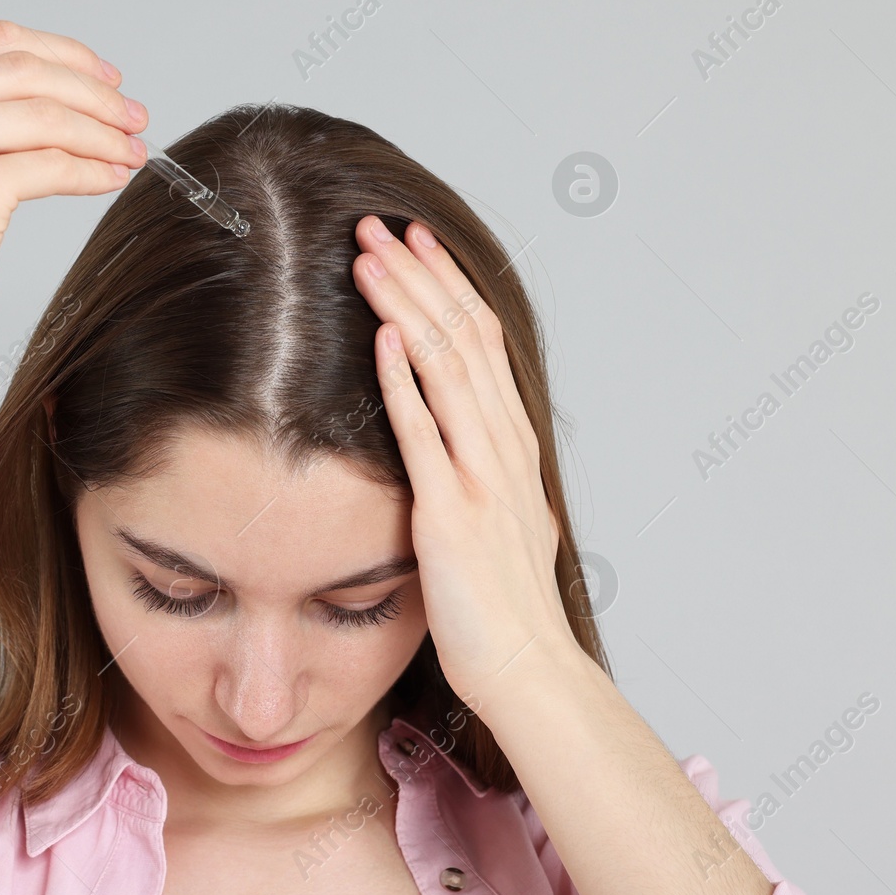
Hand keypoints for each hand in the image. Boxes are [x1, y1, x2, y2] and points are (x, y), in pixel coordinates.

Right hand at [0, 20, 148, 365]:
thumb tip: (61, 90)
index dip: (66, 56)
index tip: (107, 79)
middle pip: (26, 73)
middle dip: (95, 94)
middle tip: (134, 116)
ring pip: (46, 117)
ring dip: (103, 133)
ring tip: (132, 151)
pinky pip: (53, 166)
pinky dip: (94, 171)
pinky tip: (112, 179)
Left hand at [350, 215, 576, 698]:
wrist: (528, 670)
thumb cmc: (508, 608)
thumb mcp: (505, 523)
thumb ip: (489, 476)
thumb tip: (472, 447)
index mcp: (513, 446)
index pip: (481, 343)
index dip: (448, 287)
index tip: (416, 244)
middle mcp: (504, 449)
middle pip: (463, 338)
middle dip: (420, 276)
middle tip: (378, 224)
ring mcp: (482, 478)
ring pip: (446, 369)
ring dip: (406, 306)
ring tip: (366, 257)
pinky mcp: (452, 514)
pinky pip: (426, 435)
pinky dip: (403, 380)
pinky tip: (380, 336)